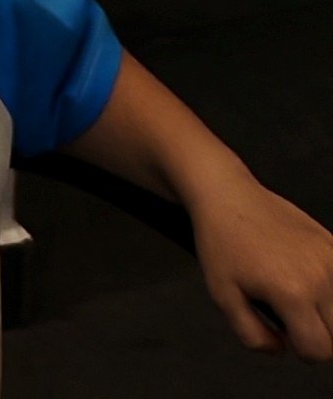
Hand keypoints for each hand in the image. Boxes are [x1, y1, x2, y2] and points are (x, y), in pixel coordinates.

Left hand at [194, 166, 332, 357]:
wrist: (226, 194)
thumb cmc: (221, 244)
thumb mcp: (224, 297)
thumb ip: (254, 336)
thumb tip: (283, 348)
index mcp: (293, 293)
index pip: (319, 350)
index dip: (300, 349)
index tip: (282, 330)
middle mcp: (319, 276)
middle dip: (316, 335)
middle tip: (289, 315)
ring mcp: (329, 257)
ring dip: (325, 314)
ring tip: (297, 295)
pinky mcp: (332, 242)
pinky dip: (329, 290)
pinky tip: (305, 276)